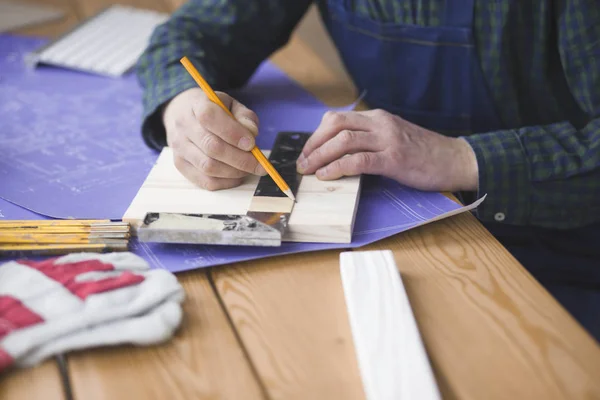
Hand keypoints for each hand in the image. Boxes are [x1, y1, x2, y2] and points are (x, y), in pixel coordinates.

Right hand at [163, 88, 265, 190]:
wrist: (183, 115)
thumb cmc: (214, 110)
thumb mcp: (231, 105)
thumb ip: (244, 116)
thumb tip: (252, 134)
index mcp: (196, 104)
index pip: (210, 117)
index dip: (232, 132)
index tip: (252, 144)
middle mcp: (183, 126)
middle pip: (211, 147)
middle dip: (240, 159)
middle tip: (259, 165)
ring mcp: (179, 147)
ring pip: (208, 167)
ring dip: (234, 172)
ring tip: (248, 169)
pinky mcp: (180, 165)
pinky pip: (205, 181)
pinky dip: (225, 182)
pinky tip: (236, 176)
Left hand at [296, 109, 478, 191]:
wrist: (455, 159)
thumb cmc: (423, 154)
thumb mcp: (392, 138)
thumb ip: (369, 140)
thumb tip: (338, 154)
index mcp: (377, 118)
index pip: (337, 119)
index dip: (316, 135)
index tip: (307, 152)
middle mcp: (380, 124)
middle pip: (335, 126)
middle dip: (313, 144)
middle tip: (302, 163)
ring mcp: (388, 140)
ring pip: (344, 141)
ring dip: (320, 156)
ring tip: (308, 171)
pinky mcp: (394, 159)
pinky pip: (359, 160)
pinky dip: (338, 168)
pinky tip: (327, 176)